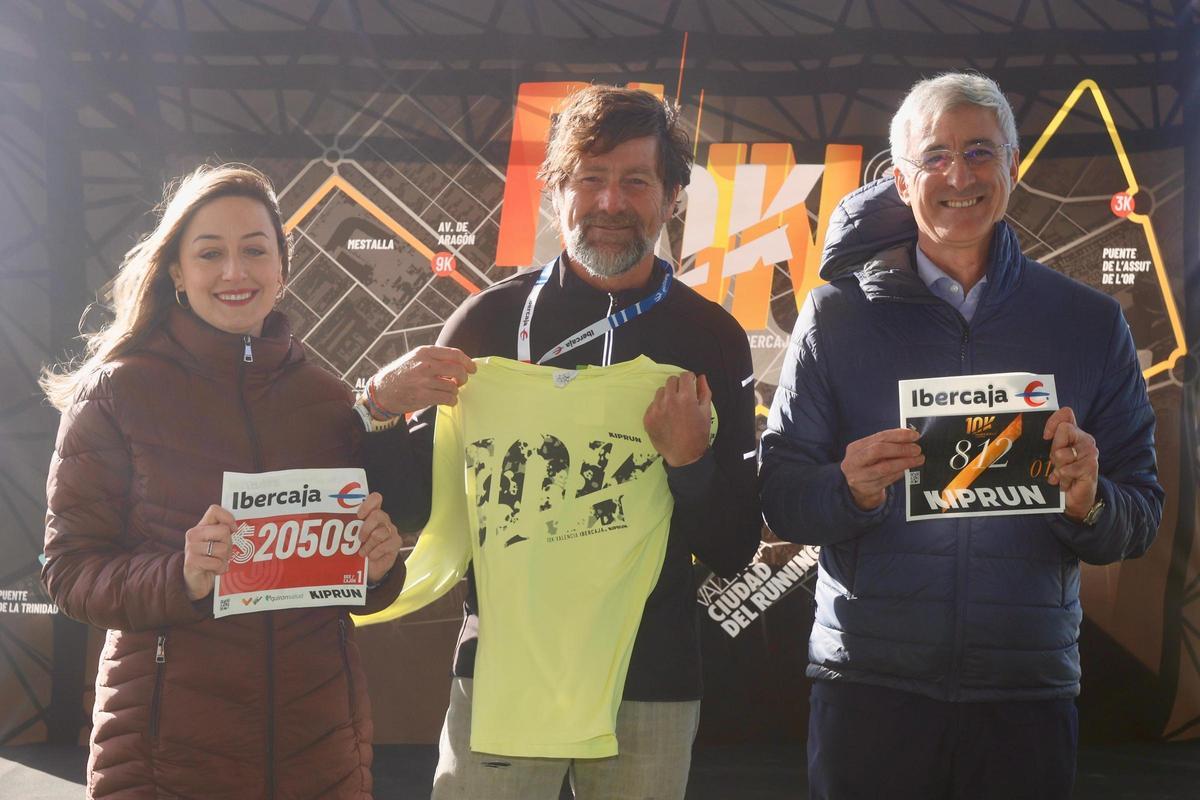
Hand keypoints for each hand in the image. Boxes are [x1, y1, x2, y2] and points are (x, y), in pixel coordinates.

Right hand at [183, 505, 234, 600]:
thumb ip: (224, 533)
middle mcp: (193, 534)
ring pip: (223, 548)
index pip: (214, 510)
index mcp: (201, 527)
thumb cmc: (210, 560)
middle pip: (224, 531)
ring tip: (217, 562)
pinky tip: (213, 570)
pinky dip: (220, 569)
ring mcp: (191, 547)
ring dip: (224, 559)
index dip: (228, 518)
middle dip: (229, 545)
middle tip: (223, 554)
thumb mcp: (217, 543)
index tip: (233, 530)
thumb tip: (236, 527)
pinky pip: (217, 563)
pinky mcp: (192, 561)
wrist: (195, 582)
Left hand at [355, 492, 402, 582]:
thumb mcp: (349, 537)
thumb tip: (328, 523)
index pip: (375, 499)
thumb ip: (346, 529)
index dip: (367, 504)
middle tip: (359, 539)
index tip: (359, 515)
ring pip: (379, 533)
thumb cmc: (358, 549)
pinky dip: (375, 553)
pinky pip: (386, 545)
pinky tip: (371, 556)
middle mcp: (383, 519)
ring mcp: (391, 530)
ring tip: (363, 552)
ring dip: (368, 545)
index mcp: (372, 513)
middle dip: (365, 528)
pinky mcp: (396, 542)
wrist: (370, 568)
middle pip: (377, 515)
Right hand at [369, 346, 475, 415]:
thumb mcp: (416, 357)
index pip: (454, 354)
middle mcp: (426, 365)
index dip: (467, 362)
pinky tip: (447, 400)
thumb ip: (435, 357)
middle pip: (457, 370)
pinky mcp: (423, 396)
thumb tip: (459, 362)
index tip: (472, 368)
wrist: (383, 390)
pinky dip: (451, 400)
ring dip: (454, 391)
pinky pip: (448, 398)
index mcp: (425, 352)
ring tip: (448, 391)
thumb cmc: (402, 373)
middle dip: (464, 378)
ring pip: (453, 386)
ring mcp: (424, 381)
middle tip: (461, 382)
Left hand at [643, 372, 711, 466]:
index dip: (689, 379)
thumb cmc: (698, 434)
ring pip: (660, 391)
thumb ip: (704, 392)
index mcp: (686, 398)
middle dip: (678, 385)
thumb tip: (701, 377)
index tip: (690, 384)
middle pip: (671, 380)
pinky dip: (659, 407)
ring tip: (674, 408)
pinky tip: (666, 417)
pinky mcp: (648, 418)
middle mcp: (669, 400)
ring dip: (667, 395)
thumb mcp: (706, 412)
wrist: (684, 456)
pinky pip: (652, 404)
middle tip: (683, 396)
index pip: (684, 376)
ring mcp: (656, 409)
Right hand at [840, 428, 923, 510]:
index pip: (879, 437)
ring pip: (885, 468)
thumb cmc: (866, 467)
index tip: (914, 435)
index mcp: (855, 448)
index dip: (899, 435)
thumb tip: (909, 438)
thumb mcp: (870, 453)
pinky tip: (907, 469)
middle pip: (878, 450)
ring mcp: (860, 476)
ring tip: (918, 459)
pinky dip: (900, 473)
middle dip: (901, 449)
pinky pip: (888, 479)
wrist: (856, 490)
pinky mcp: (868, 489)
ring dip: (905, 462)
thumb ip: (886, 445)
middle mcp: (854, 461)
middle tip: (917, 449)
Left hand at [1043, 407, 1098, 521]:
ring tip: (1062, 474)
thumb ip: (1050, 441)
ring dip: (1057, 467)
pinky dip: (1062, 478)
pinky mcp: (1091, 466)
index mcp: (1074, 433)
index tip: (1046, 436)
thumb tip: (1041, 434)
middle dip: (1054, 449)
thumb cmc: (1063, 474)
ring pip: (1062, 452)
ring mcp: (1089, 452)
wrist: (1076, 498)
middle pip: (1064, 430)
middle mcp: (1084, 439)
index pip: (1066, 414)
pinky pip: (1067, 469)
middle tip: (1056, 463)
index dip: (1053, 422)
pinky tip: (1067, 482)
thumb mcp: (1053, 455)